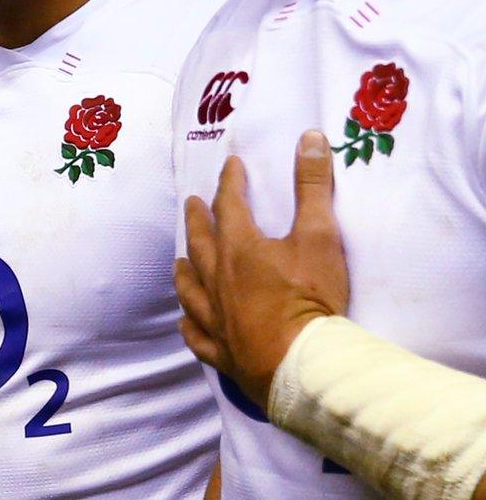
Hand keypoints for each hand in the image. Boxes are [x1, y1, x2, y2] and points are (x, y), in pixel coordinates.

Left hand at [175, 131, 350, 406]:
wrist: (298, 363)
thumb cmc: (310, 298)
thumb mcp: (320, 235)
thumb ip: (313, 186)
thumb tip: (309, 137)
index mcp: (239, 248)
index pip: (229, 205)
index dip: (231, 183)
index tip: (231, 166)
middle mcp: (216, 280)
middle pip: (201, 243)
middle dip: (198, 219)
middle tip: (192, 204)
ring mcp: (213, 317)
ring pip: (190, 288)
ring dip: (185, 270)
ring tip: (180, 260)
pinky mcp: (219, 350)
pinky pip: (196, 334)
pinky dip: (190, 324)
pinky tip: (187, 321)